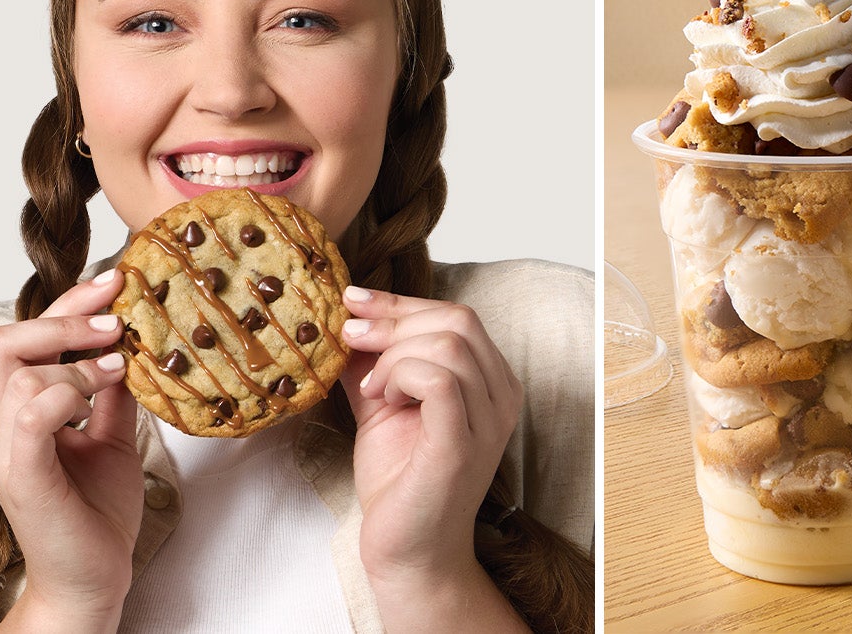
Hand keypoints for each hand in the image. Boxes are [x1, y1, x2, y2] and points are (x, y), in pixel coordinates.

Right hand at [0, 268, 141, 625]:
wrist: (96, 574)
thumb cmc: (98, 508)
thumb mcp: (114, 433)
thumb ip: (114, 391)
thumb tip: (135, 342)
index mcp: (15, 411)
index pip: (22, 338)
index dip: (66, 304)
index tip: (116, 282)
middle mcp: (0, 426)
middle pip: (5, 341)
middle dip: (65, 318)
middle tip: (117, 320)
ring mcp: (5, 450)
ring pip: (17, 372)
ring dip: (77, 360)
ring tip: (120, 369)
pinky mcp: (22, 476)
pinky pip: (29, 415)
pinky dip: (69, 391)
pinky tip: (103, 391)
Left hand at [339, 286, 523, 579]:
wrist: (406, 550)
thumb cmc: (400, 481)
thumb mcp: (383, 405)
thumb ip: (375, 363)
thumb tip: (351, 318)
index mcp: (490, 382)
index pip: (457, 316)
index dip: (401, 302)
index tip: (353, 302)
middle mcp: (501, 396)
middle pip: (458, 319)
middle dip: (396, 318)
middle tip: (351, 337)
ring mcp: (488, 420)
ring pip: (449, 343)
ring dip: (394, 354)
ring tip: (372, 389)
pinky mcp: (462, 443)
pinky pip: (438, 379)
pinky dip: (400, 376)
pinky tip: (381, 400)